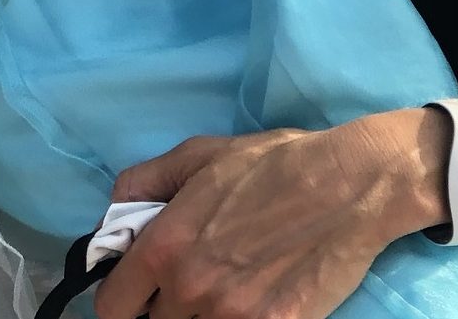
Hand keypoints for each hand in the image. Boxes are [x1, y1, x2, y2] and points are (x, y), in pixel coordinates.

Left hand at [94, 111, 444, 318]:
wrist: (346, 187)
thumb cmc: (270, 164)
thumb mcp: (198, 154)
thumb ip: (145, 183)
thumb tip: (115, 214)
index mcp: (166, 245)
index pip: (112, 304)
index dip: (117, 297)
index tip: (133, 289)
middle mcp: (190, 287)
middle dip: (160, 306)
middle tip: (182, 284)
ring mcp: (231, 316)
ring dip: (194, 317)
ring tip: (217, 291)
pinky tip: (249, 302)